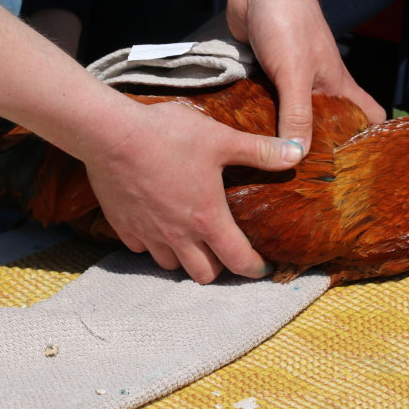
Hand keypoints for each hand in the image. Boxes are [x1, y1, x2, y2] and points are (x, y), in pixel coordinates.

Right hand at [83, 100, 304, 282]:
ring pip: (171, 265)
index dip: (255, 268)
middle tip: (227, 250)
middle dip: (220, 267)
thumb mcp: (222, 139)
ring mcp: (148, 234)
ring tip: (192, 238)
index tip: (264, 266)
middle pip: (204, 273)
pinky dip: (154, 244)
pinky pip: (142, 249)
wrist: (110, 134)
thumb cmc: (169, 135)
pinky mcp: (123, 227)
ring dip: (185, 258)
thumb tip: (297, 153)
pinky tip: (158, 224)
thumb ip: (261, 150)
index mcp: (207, 219)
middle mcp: (178, 235)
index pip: (238, 260)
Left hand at [226, 0, 385, 152]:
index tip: (357, 168)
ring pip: (292, 113)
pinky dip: (259, 116)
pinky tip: (244, 135)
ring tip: (269, 164)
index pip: (368, 115)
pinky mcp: (266, 70)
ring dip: (282, 133)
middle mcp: (317, 83)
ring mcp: (291, 76)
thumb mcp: (294, 74)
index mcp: (336, 83)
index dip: (369, 139)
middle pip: (326, 122)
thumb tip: (298, 157)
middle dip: (318, 146)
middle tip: (304, 180)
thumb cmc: (287, 22)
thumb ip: (297, 115)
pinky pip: (267, 101)